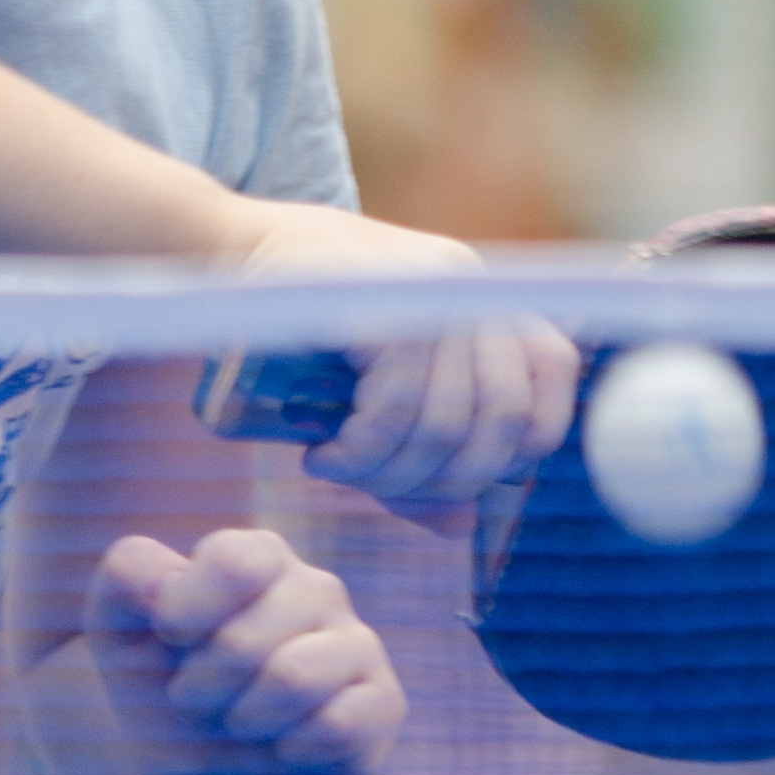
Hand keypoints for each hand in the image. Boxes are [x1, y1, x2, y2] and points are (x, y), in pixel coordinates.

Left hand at [84, 528, 403, 774]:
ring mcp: (356, 644)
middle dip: (201, 686)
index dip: (187, 609)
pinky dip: (293, 747)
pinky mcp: (382, 703)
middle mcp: (316, 589)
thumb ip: (128, 578)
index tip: (168, 640)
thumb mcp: (121, 633)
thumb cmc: (163, 692)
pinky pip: (342, 722)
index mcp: (259, 558)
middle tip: (196, 701)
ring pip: (294, 676)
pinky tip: (284, 748)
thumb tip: (163, 575)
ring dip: (244, 717)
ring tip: (238, 722)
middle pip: (248, 635)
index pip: (234, 559)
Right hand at [216, 202, 580, 520]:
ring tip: (341, 471)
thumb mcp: (373, 378)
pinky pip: (395, 409)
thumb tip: (460, 527)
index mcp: (480, 291)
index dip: (523, 438)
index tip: (460, 473)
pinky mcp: (381, 304)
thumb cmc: (295, 321)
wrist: (221, 247)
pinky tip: (324, 456)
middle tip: (384, 490)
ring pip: (447, 423)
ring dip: (388, 472)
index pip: (554, 369)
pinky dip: (361, 454)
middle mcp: (467, 283)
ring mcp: (427, 288)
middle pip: (503, 416)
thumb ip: (421, 441)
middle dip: (445, 479)